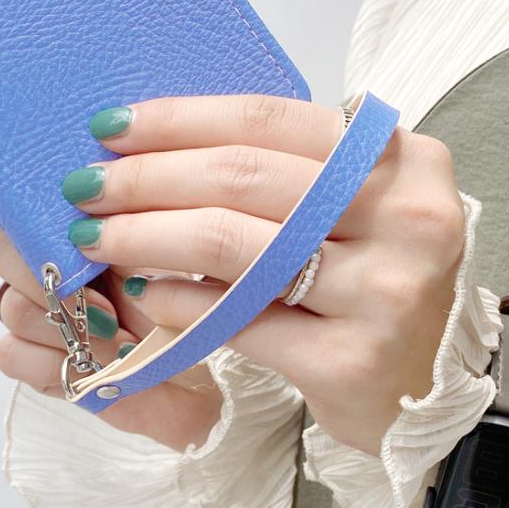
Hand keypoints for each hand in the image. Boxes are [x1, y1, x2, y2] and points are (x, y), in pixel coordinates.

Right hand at [0, 220, 222, 451]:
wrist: (189, 380)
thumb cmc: (179, 317)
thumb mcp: (163, 268)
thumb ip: (124, 238)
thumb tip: (90, 225)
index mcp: (76, 234)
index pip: (27, 204)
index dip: (44, 220)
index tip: (86, 244)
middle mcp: (49, 269)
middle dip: (50, 274)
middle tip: (104, 304)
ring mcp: (37, 315)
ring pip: (11, 304)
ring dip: (67, 326)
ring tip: (119, 341)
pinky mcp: (32, 360)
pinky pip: (10, 351)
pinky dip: (54, 361)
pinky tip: (94, 369)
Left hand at [63, 94, 464, 455]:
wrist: (421, 387)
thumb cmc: (374, 285)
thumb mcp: (350, 211)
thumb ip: (285, 176)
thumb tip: (164, 154)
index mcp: (403, 162)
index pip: (270, 119)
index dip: (180, 119)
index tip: (112, 127)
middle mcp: (405, 218)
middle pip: (242, 178)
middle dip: (146, 177)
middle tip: (86, 184)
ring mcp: (384, 292)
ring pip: (231, 245)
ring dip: (145, 235)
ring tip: (95, 235)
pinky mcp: (349, 361)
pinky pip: (238, 319)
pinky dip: (178, 301)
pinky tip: (143, 292)